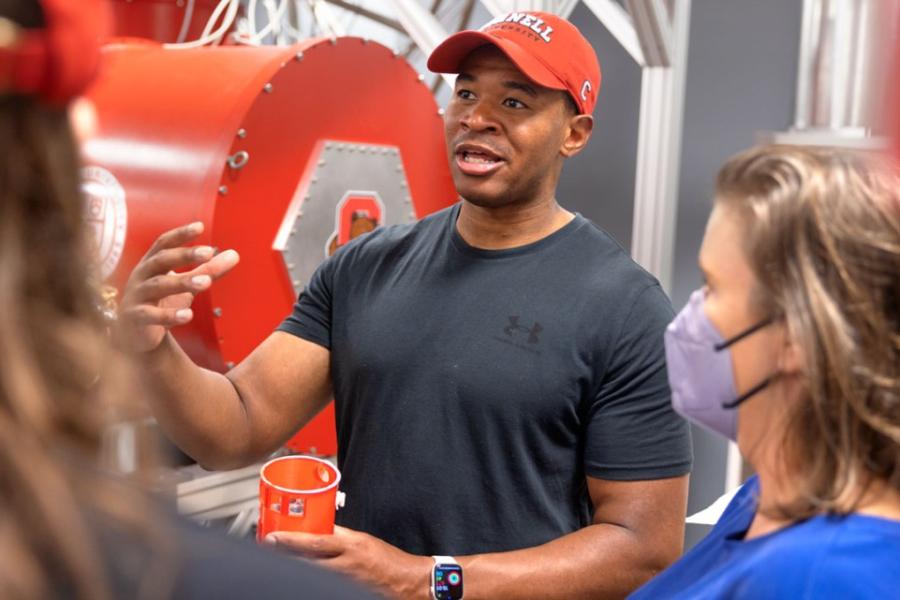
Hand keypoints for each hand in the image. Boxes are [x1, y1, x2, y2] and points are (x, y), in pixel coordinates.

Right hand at [116, 222, 239, 352]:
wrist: (135, 335)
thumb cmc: (162, 302)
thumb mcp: (187, 285)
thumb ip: (207, 270)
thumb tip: (234, 254)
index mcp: (152, 263)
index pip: (164, 243)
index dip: (180, 234)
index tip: (200, 226)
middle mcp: (141, 276)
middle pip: (161, 260)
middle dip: (184, 255)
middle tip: (208, 252)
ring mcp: (136, 296)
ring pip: (158, 286)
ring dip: (182, 283)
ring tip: (207, 282)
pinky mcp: (135, 318)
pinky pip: (151, 315)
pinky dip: (169, 315)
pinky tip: (188, 315)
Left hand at [266, 526, 431, 599]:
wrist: (408, 581)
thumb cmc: (389, 560)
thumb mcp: (363, 541)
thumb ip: (341, 537)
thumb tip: (319, 532)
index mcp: (352, 545)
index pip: (315, 540)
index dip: (290, 540)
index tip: (272, 537)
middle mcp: (347, 564)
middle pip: (307, 561)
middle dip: (285, 556)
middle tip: (269, 550)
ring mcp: (346, 582)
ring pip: (313, 575)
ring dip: (297, 568)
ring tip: (283, 564)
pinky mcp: (347, 593)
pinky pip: (322, 586)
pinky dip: (312, 581)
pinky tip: (303, 579)